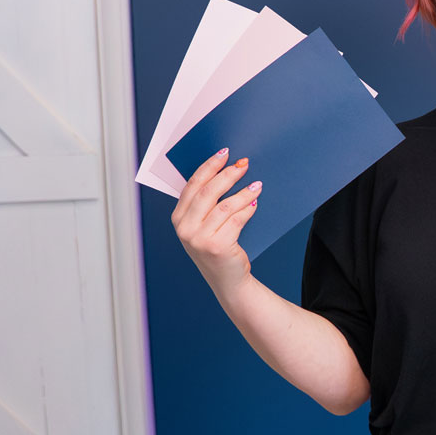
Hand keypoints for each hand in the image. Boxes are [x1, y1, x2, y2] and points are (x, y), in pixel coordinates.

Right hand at [170, 148, 262, 297]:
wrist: (228, 281)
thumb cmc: (218, 248)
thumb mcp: (204, 226)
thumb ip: (206, 204)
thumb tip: (225, 171)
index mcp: (178, 218)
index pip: (192, 185)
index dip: (208, 167)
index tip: (224, 153)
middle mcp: (184, 228)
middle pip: (207, 192)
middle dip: (227, 175)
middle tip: (243, 164)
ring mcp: (198, 239)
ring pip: (224, 206)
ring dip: (242, 192)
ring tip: (256, 184)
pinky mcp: (216, 247)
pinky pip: (235, 220)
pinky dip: (247, 209)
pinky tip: (255, 202)